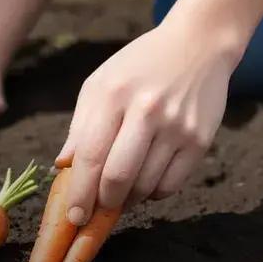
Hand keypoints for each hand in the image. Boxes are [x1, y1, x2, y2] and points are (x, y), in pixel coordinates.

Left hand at [56, 19, 242, 222]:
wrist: (198, 44)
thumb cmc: (139, 67)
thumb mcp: (101, 84)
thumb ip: (80, 126)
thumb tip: (62, 167)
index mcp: (113, 95)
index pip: (90, 155)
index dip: (79, 192)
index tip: (73, 216)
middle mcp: (146, 111)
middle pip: (118, 177)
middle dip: (102, 204)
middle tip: (95, 211)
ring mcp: (176, 127)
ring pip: (145, 186)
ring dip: (127, 200)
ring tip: (120, 194)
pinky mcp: (199, 140)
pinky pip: (171, 185)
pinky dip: (153, 194)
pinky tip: (145, 183)